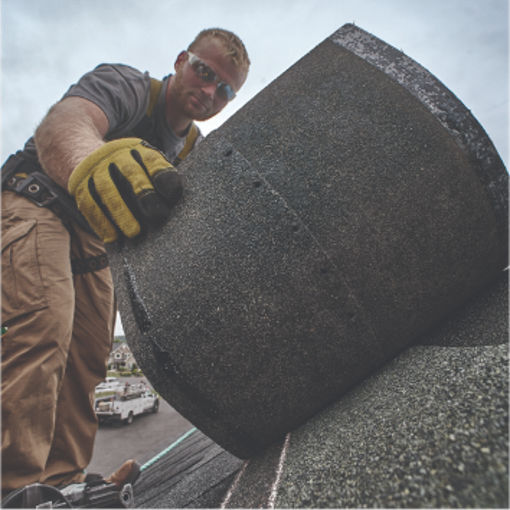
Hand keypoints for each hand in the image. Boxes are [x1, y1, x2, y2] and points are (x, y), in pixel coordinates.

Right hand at [68, 138, 182, 242]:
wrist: (85, 154)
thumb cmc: (128, 171)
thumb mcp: (144, 167)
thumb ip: (159, 181)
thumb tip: (174, 205)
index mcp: (137, 151)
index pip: (152, 159)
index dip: (163, 175)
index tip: (173, 193)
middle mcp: (116, 156)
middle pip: (130, 172)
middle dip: (145, 194)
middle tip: (159, 215)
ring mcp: (96, 170)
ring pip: (107, 189)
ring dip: (122, 212)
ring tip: (135, 233)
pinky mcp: (80, 186)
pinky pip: (90, 205)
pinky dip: (101, 222)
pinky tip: (113, 238)